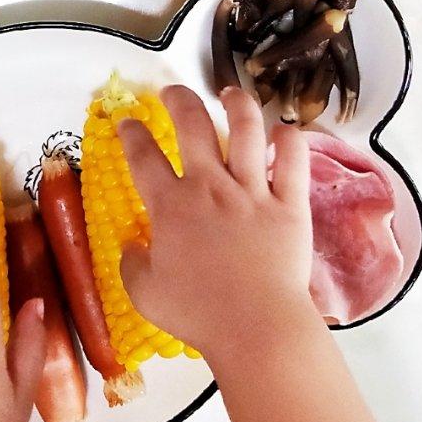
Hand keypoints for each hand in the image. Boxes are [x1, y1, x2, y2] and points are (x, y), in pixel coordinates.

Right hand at [117, 84, 316, 360]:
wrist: (257, 328)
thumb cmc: (199, 314)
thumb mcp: (146, 294)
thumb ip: (132, 264)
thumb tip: (130, 246)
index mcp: (172, 206)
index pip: (143, 156)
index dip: (132, 133)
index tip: (128, 122)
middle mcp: (210, 186)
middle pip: (192, 124)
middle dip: (178, 99)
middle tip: (172, 92)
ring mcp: (252, 191)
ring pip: (246, 129)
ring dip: (236, 103)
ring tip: (229, 93)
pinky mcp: (289, 203)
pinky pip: (293, 159)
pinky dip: (289, 139)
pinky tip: (282, 130)